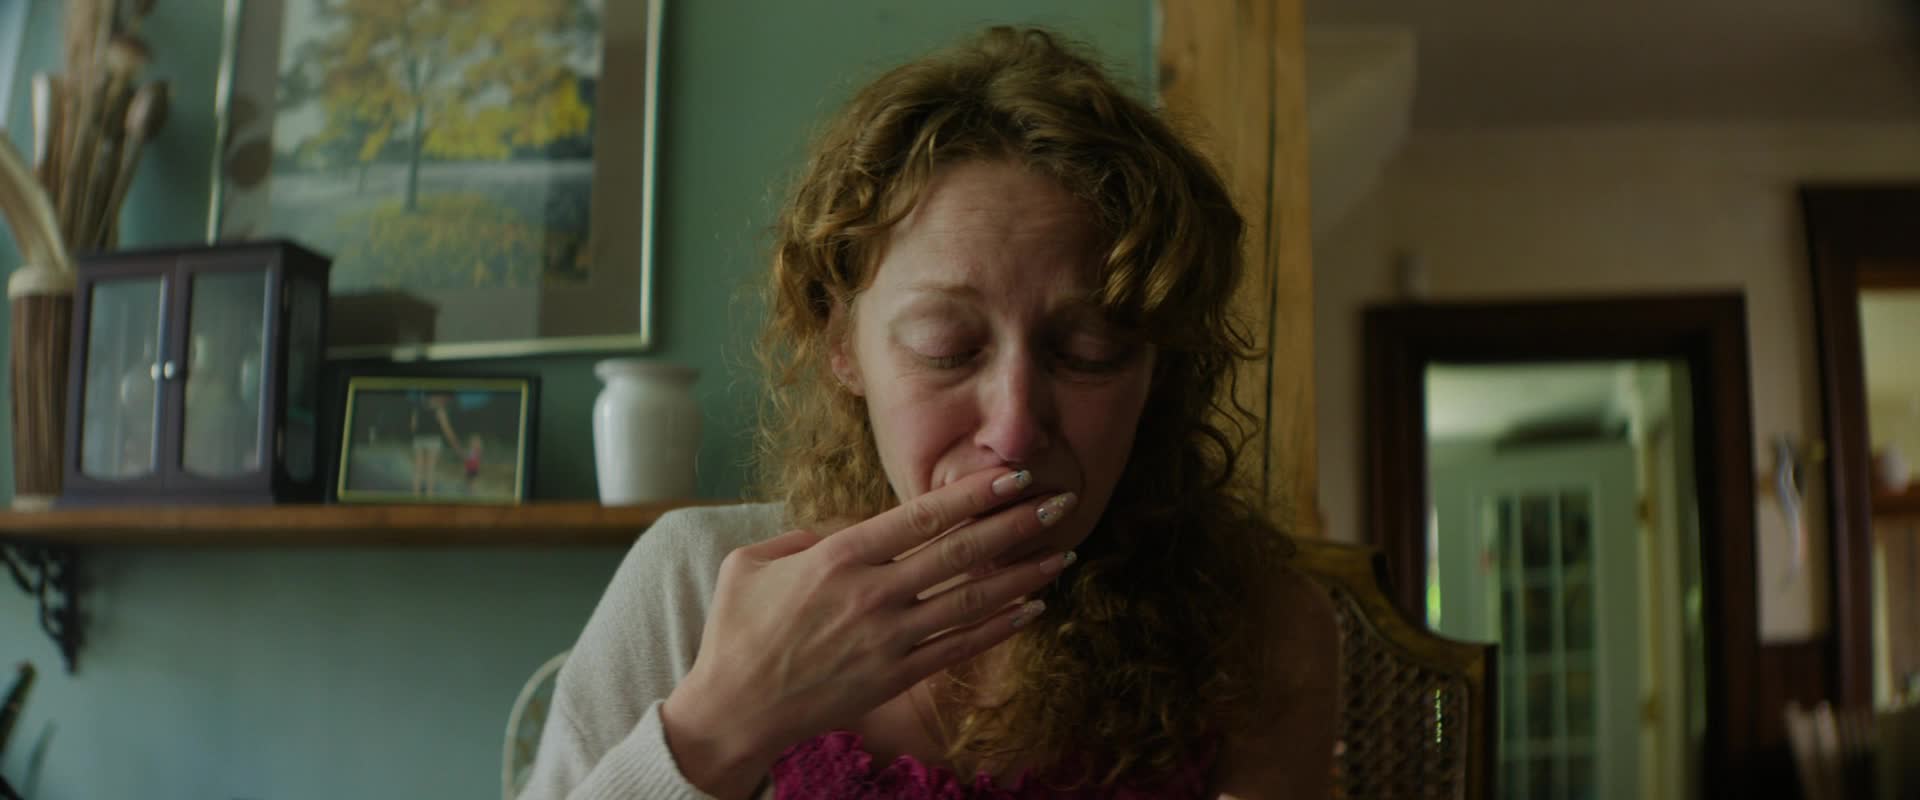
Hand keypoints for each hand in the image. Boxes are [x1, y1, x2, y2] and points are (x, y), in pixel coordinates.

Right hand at [659, 467, 1077, 797]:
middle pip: (960, 552)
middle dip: (1017, 524)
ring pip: (971, 601)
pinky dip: (1000, 627)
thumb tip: (845, 529)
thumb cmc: (736, 631)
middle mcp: (871, 593)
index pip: (921, 516)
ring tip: (1062, 555)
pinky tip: (1031, 610)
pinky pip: (959, 647)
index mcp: (838, 556)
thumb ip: (803, 537)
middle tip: (1063, 503)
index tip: (1015, 475)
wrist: (733, 709)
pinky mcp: (895, 676)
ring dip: (1023, 576)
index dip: (974, 494)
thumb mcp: (750, 563)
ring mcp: (888, 638)